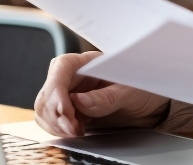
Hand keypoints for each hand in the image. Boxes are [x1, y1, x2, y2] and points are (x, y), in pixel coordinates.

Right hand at [33, 51, 169, 136]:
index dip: (57, 89)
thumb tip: (78, 101)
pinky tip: (75, 131)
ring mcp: (68, 93)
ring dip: (55, 123)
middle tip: (74, 128)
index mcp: (87, 61)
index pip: (61, 67)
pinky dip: (57, 129)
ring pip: (45, 107)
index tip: (66, 110)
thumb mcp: (129, 91)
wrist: (147, 104)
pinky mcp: (68, 110)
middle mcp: (73, 76)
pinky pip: (50, 119)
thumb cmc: (141, 87)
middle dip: (56, 113)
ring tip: (77, 131)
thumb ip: (105, 97)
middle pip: (48, 91)